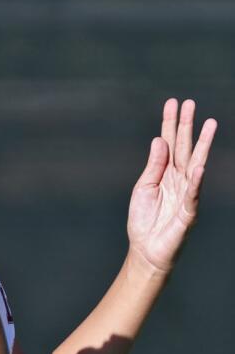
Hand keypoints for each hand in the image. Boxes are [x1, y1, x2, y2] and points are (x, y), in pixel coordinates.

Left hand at [127, 99, 216, 273]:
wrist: (145, 250)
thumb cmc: (143, 221)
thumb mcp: (143, 188)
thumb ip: (153, 166)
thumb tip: (160, 139)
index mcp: (165, 173)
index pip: (169, 144)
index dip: (170, 124)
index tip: (173, 103)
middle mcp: (178, 179)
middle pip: (184, 148)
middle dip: (187, 126)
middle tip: (190, 103)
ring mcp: (185, 193)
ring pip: (195, 164)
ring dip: (202, 144)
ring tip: (209, 124)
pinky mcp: (188, 211)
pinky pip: (193, 193)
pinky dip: (196, 180)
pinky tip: (199, 165)